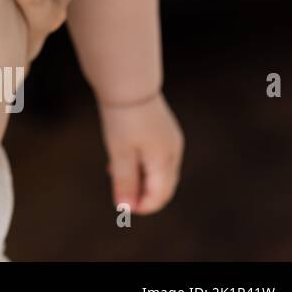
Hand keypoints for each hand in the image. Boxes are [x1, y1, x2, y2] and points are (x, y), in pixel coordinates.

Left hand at [97, 90, 182, 214]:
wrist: (128, 83)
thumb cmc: (123, 118)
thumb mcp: (120, 152)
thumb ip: (124, 181)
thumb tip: (125, 208)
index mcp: (165, 161)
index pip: (160, 195)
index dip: (142, 206)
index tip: (122, 208)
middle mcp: (173, 152)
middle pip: (163, 185)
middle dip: (143, 195)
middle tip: (120, 197)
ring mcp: (170, 140)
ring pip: (159, 171)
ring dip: (141, 180)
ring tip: (117, 179)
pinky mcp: (163, 131)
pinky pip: (156, 157)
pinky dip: (141, 165)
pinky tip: (122, 162)